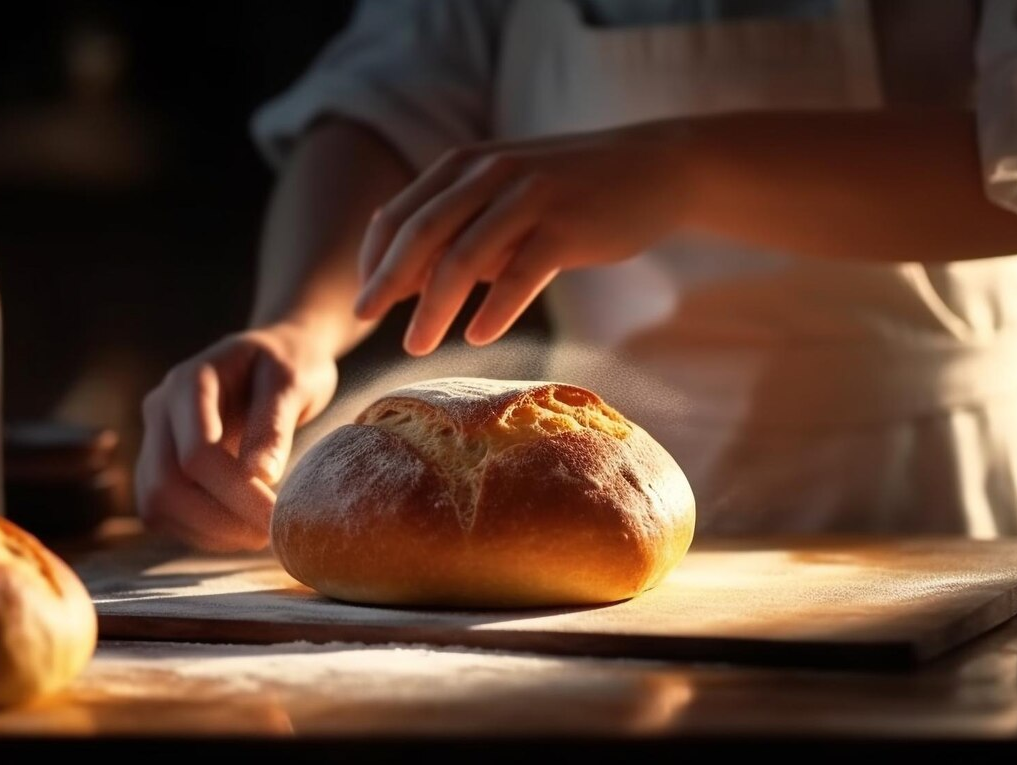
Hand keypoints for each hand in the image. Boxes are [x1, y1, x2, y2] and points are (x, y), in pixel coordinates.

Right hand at [134, 323, 338, 551]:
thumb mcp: (293, 383)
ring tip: (261, 533)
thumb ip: (275, 424)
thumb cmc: (287, 364)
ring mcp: (154, 440)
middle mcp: (160, 410)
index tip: (280, 515)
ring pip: (157, 506)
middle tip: (271, 534)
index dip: (236, 492)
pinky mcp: (159, 467)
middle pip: (165, 485)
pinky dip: (202, 532)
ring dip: (209, 532)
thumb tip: (261, 474)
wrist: (275, 357)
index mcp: (189, 381)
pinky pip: (165, 514)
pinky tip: (241, 529)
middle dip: (219, 520)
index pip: (196, 452)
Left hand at [354, 124, 690, 354]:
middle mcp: (490, 174)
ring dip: (433, 306)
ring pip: (464, 257)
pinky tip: (480, 337)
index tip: (363, 300)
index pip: (400, 214)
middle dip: (387, 281)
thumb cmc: (567, 193)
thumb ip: (455, 230)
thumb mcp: (502, 197)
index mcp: (465, 166)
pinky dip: (496, 308)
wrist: (653, 168)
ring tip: (416, 345)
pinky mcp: (567, 225)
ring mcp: (529, 196)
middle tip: (364, 320)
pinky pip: (521, 273)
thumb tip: (400, 281)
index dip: (373, 258)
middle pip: (421, 234)